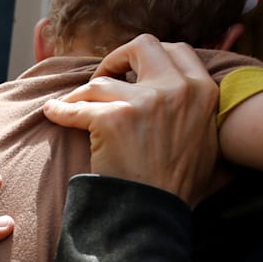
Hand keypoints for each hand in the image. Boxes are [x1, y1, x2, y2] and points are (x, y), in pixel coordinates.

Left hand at [42, 34, 221, 206]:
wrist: (155, 215)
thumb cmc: (180, 188)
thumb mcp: (210, 145)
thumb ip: (204, 115)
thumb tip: (200, 102)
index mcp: (203, 91)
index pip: (177, 49)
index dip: (151, 58)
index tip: (135, 73)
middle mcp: (176, 89)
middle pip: (141, 46)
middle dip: (119, 59)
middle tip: (105, 79)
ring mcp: (144, 101)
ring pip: (102, 81)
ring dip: (85, 94)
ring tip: (75, 107)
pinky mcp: (113, 118)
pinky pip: (75, 107)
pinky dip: (60, 110)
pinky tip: (53, 113)